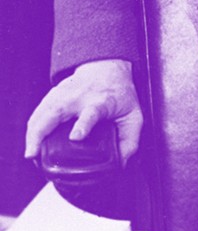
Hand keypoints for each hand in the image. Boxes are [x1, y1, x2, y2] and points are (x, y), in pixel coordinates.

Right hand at [25, 59, 142, 164]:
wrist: (108, 68)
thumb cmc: (120, 94)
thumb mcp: (133, 115)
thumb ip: (130, 140)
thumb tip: (120, 163)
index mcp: (101, 102)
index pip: (91, 112)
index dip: (83, 124)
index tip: (76, 136)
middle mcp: (80, 97)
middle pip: (56, 111)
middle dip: (42, 131)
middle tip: (34, 152)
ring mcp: (64, 94)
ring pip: (42, 111)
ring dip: (33, 132)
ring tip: (30, 152)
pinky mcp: (53, 94)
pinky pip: (38, 112)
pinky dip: (32, 127)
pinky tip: (30, 141)